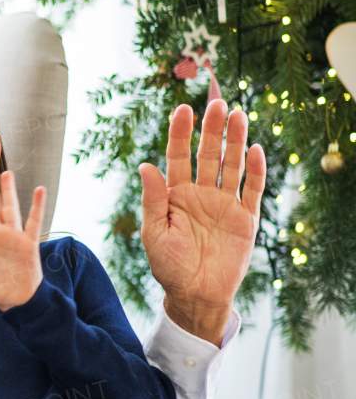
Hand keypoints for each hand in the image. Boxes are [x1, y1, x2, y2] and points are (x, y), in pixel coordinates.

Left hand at [139, 101, 265, 344]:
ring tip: (237, 115)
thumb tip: (144, 165)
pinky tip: (254, 149)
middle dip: (211, 130)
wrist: (196, 295)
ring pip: (231, 165)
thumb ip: (153, 199)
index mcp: (175, 195)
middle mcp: (200, 194)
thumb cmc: (168, 266)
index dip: (180, 133)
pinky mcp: (245, 218)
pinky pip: (251, 189)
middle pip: (207, 154)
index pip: (177, 156)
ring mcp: (224, 204)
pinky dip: (254, 170)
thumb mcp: (154, 232)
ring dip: (234, 141)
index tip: (182, 109)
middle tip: (216, 103)